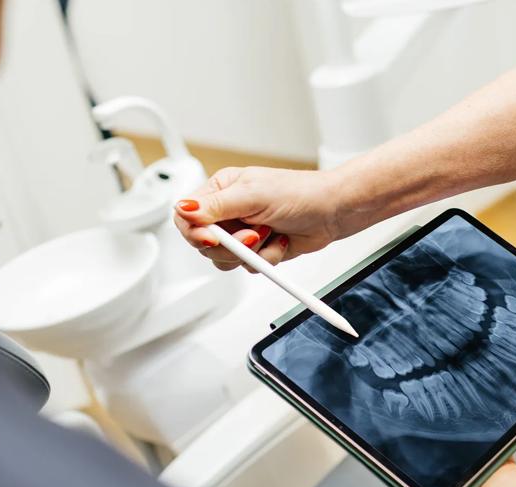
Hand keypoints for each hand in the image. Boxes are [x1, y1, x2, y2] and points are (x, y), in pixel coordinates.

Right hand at [173, 166, 364, 270]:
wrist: (332, 211)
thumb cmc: (300, 193)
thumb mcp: (253, 195)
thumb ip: (216, 206)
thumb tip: (183, 208)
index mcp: (221, 191)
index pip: (188, 217)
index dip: (195, 232)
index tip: (213, 239)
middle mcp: (228, 212)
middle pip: (205, 243)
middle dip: (232, 245)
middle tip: (254, 235)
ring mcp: (243, 233)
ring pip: (226, 259)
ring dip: (252, 252)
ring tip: (270, 233)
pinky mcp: (259, 249)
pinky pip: (249, 266)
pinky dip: (268, 258)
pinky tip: (281, 241)